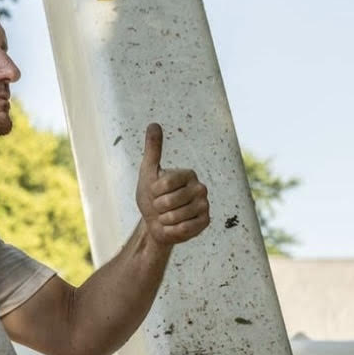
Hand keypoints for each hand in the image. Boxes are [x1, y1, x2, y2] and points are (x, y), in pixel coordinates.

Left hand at [136, 123, 209, 247]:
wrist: (155, 222)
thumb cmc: (151, 196)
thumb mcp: (148, 171)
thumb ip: (152, 148)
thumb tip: (154, 123)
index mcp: (188, 174)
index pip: (164, 183)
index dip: (153, 191)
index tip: (154, 192)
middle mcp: (200, 188)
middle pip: (169, 201)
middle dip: (157, 207)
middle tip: (160, 207)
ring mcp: (204, 206)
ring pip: (175, 216)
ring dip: (164, 220)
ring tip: (166, 216)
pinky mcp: (205, 223)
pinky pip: (183, 229)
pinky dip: (172, 230)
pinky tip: (174, 226)